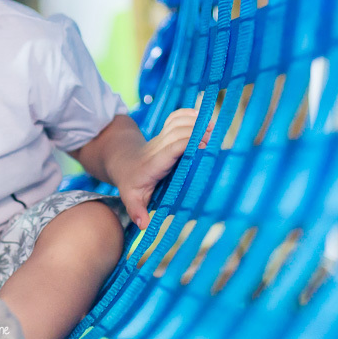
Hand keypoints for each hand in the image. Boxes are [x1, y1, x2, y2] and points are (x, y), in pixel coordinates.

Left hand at [118, 104, 213, 229]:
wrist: (121, 162)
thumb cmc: (130, 183)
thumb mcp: (130, 198)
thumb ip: (136, 210)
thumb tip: (144, 225)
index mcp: (154, 164)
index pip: (171, 149)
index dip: (187, 144)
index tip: (204, 145)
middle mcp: (158, 147)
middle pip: (176, 132)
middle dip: (195, 131)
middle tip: (215, 137)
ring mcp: (160, 138)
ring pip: (176, 123)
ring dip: (194, 121)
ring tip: (213, 125)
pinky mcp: (164, 133)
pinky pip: (175, 118)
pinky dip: (187, 114)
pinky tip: (200, 115)